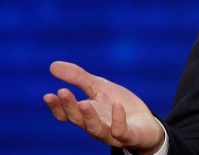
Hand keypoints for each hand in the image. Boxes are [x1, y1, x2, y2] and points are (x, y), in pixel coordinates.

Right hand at [43, 61, 164, 154]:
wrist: (146, 124)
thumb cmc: (119, 105)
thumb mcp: (100, 87)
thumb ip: (79, 78)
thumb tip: (52, 65)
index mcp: (86, 115)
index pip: (66, 114)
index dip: (57, 106)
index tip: (48, 95)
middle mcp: (95, 126)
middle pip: (78, 120)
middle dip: (69, 107)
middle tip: (62, 92)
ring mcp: (111, 133)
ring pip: (96, 129)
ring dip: (89, 117)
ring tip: (84, 103)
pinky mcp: (130, 136)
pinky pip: (121, 131)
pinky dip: (118, 120)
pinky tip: (117, 106)